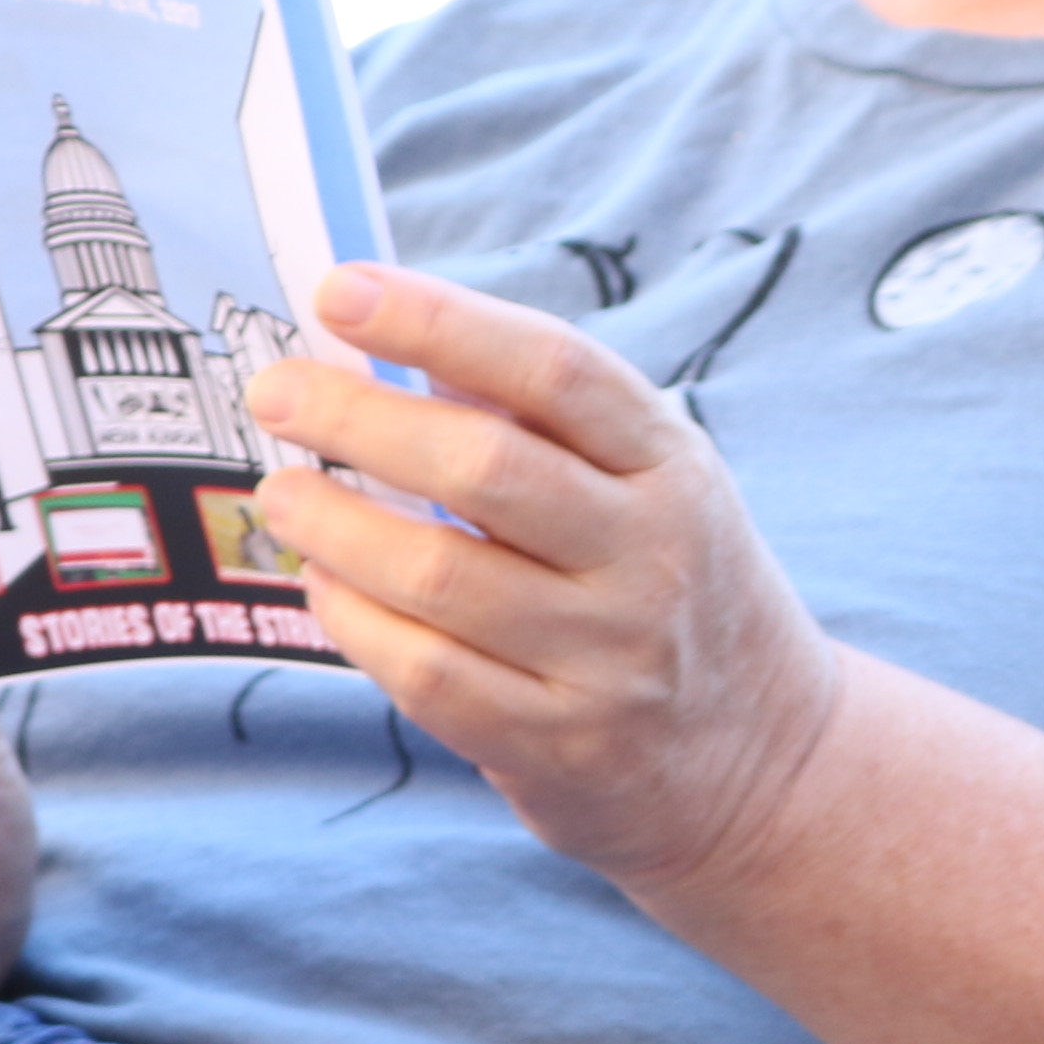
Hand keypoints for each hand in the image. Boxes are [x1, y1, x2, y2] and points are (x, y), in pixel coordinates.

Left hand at [242, 261, 839, 895]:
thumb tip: (387, 349)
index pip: (553, 370)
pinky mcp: (561, 746)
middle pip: (484, 468)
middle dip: (357, 418)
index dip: (438, 321)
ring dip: (336, 525)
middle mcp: (651, 558)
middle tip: (276, 392)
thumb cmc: (668, 583)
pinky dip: (356, 620)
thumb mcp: (651, 484)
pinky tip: (325, 584)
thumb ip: (541, 423)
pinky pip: (428, 674)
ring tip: (284, 494)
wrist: (766, 756)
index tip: (339, 288)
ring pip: (439, 577)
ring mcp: (610, 659)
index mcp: (672, 466)